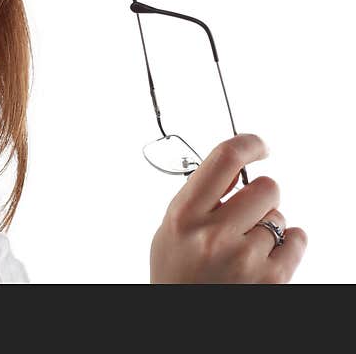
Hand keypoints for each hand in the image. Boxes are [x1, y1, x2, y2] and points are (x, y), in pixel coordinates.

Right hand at [150, 133, 306, 282]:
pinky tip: (266, 256)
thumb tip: (234, 170)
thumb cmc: (177, 275)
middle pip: (265, 187)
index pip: (225, 159)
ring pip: (280, 216)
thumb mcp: (171, 229)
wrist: (183, 324)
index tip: (259, 146)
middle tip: (246, 213)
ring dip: (268, 226)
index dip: (249, 143)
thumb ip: (198, 198)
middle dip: (260, 197)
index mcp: (184, 215)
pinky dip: (289, 244)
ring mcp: (245, 257)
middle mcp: (214, 234)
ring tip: (246, 247)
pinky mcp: (271, 279)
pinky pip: (298, 240)